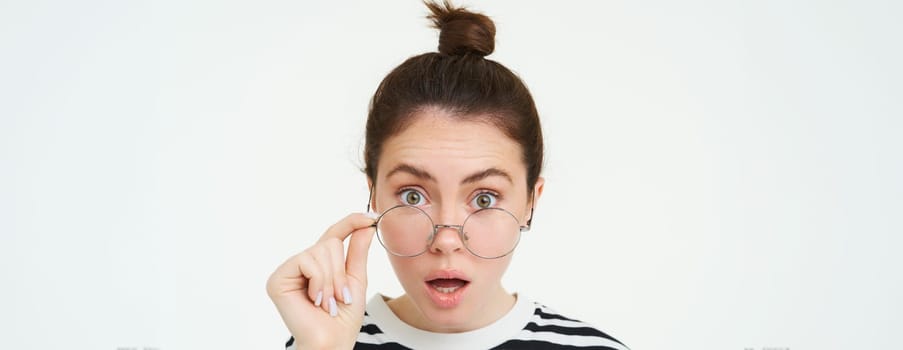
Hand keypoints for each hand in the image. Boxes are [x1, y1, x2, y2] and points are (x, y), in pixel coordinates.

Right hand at [266, 213, 376, 349]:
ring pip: (320, 251)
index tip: (372, 217)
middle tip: (341, 297)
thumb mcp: (355, 280)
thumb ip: (358, 252)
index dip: (352, 222)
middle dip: (341, 271)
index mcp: (320, 263)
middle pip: (330, 242)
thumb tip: (366, 225)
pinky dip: (319, 282)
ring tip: (329, 303)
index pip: (335, 234)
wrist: (331, 341)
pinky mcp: (277, 278)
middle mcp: (303, 263)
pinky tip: (315, 300)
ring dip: (332, 281)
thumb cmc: (343, 317)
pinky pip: (307, 261)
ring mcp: (289, 270)